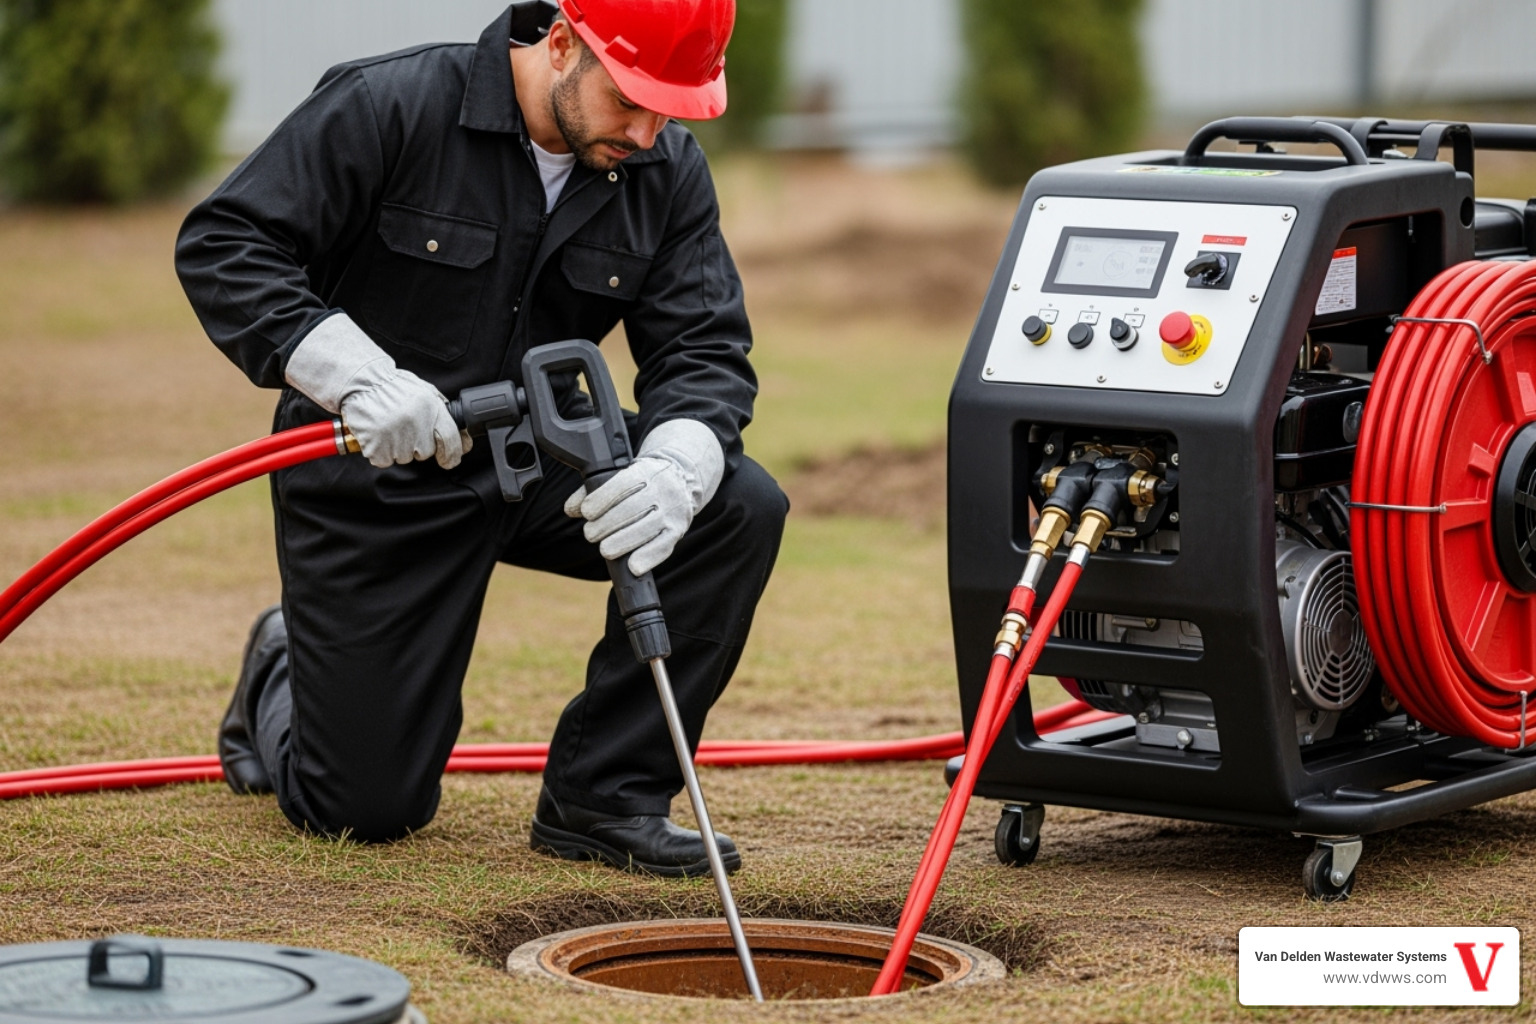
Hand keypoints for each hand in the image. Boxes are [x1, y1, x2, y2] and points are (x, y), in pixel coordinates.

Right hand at [285, 313, 467, 468]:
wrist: (361, 382)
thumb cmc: (392, 386)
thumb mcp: (424, 391)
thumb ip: (441, 411)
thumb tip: (460, 436)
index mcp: (431, 408)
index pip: (451, 440)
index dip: (452, 454)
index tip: (449, 460)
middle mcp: (416, 423)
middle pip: (425, 452)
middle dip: (416, 445)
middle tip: (403, 427)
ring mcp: (396, 437)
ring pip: (404, 458)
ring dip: (397, 448)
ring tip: (388, 426)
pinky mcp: (377, 447)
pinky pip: (384, 460)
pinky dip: (379, 451)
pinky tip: (377, 433)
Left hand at [565, 419, 723, 575]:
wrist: (683, 478)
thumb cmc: (643, 481)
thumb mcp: (621, 475)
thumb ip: (593, 491)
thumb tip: (571, 509)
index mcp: (645, 472)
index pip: (621, 485)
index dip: (601, 500)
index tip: (587, 512)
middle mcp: (662, 490)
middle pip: (632, 509)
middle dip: (606, 524)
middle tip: (591, 533)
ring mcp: (672, 511)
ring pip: (646, 529)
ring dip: (622, 542)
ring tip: (605, 549)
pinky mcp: (678, 530)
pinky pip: (664, 546)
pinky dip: (648, 558)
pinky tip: (633, 567)